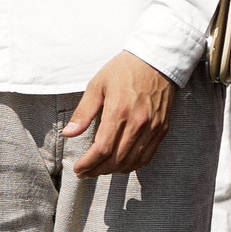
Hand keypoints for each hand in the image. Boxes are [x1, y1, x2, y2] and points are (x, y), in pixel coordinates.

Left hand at [67, 52, 174, 178]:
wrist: (157, 58)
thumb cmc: (124, 69)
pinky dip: (132, 166)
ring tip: (99, 170)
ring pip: (131, 161)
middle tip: (84, 172)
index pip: (102, 149)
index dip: (88, 164)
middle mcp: (138, 122)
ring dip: (113, 171)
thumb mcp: (98, 85)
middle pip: (116, 159)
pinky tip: (119, 165)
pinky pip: (147, 156)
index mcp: (119, 111)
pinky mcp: (162, 127)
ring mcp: (152, 127)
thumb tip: (68, 134)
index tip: (78, 169)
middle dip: (97, 170)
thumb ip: (83, 112)